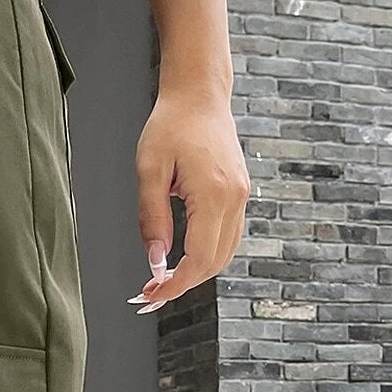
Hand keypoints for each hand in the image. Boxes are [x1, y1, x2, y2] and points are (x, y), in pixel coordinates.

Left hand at [129, 85, 249, 313]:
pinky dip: (207, 255)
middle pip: (215, 262)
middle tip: (150, 294)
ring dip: (196, 273)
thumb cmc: (170, 125)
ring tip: (162, 281)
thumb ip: (152, 218)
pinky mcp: (239, 193)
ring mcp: (241, 196)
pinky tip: (181, 260)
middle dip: (183, 284)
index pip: (200, 258)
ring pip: (225, 253)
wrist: (199, 96)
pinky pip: (227, 236)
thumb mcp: (149, 170)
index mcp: (215, 194)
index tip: (151, 295)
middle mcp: (235, 199)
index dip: (176, 284)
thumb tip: (156, 260)